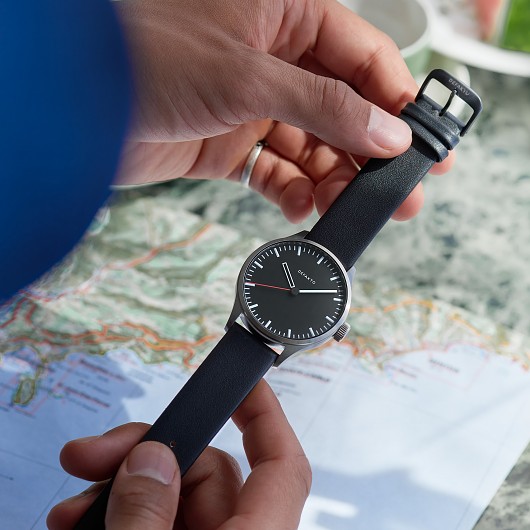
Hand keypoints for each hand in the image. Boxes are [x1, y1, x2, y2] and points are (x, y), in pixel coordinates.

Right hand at [47, 380, 310, 529]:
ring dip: (120, 486)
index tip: (244, 380)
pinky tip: (79, 518)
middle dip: (147, 454)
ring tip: (70, 503)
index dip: (267, 413)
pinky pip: (157, 521)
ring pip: (174, 496)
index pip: (282, 462)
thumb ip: (149, 516)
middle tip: (89, 455)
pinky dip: (119, 514)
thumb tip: (152, 458)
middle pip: (208, 471)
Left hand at [114, 0, 452, 222]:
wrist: (75, 110)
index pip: (362, 57)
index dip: (395, 101)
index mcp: (284, 15)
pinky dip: (291, 190)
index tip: (422, 141)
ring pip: (310, 145)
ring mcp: (251, 104)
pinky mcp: (229, 144)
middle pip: (341, 108)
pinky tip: (304, 206)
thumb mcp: (247, 74)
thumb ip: (323, 105)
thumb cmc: (146, 58)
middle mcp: (272, 59)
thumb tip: (385, 132)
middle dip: (370, 152)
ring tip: (352, 208)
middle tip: (401, 192)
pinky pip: (274, 170)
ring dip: (332, 178)